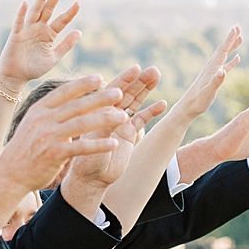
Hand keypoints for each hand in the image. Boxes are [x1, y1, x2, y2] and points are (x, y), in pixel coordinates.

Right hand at [0, 0, 81, 84]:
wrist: (16, 75)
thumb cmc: (34, 67)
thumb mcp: (54, 57)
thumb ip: (66, 45)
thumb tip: (79, 32)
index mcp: (49, 34)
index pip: (62, 20)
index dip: (69, 12)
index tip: (78, 3)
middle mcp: (39, 28)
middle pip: (48, 9)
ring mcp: (27, 29)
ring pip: (35, 11)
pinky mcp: (16, 34)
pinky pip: (19, 22)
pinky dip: (22, 13)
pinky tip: (25, 3)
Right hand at [0, 76, 125, 225]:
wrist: (10, 173)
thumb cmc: (26, 149)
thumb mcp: (35, 124)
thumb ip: (52, 114)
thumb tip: (70, 103)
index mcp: (40, 110)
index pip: (64, 92)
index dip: (82, 84)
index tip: (100, 77)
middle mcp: (44, 120)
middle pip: (76, 105)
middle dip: (100, 98)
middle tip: (120, 92)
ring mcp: (49, 136)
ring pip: (81, 124)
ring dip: (104, 119)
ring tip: (124, 117)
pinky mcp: (54, 154)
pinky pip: (81, 148)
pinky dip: (98, 145)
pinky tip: (114, 144)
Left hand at [62, 65, 163, 195]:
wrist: (92, 178)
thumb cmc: (86, 161)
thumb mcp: (94, 143)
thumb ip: (105, 127)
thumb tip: (117, 113)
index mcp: (97, 112)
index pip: (112, 91)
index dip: (124, 80)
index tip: (135, 69)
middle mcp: (109, 114)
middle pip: (126, 92)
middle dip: (139, 80)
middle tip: (153, 70)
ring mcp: (119, 122)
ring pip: (135, 102)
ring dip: (146, 89)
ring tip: (157, 75)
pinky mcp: (128, 134)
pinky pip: (142, 119)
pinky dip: (152, 111)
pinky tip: (163, 103)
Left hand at [170, 26, 247, 123]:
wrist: (188, 107)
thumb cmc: (198, 101)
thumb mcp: (208, 92)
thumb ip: (216, 81)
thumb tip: (223, 70)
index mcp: (212, 68)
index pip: (223, 50)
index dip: (230, 39)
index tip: (236, 27)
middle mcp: (212, 67)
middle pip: (223, 49)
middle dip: (231, 38)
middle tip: (238, 26)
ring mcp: (213, 72)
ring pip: (224, 55)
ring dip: (232, 46)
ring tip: (240, 38)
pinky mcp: (214, 78)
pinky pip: (225, 65)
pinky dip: (232, 60)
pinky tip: (237, 58)